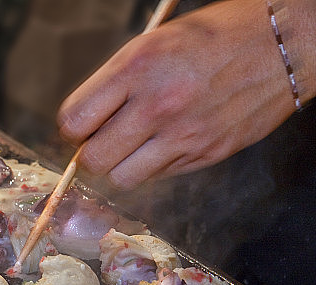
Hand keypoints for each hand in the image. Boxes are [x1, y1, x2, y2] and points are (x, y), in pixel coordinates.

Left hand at [57, 0, 314, 188]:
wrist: (280, 45)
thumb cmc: (212, 39)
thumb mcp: (151, 45)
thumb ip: (112, 86)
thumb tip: (81, 126)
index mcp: (137, 68)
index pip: (74, 122)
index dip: (72, 130)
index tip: (81, 128)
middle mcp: (157, 104)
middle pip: (93, 160)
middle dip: (90, 155)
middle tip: (103, 142)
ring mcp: (183, 134)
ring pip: (121, 178)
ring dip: (119, 167)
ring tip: (132, 147)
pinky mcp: (205, 154)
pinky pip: (157, 177)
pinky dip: (151, 167)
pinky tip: (164, 144)